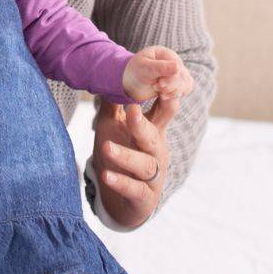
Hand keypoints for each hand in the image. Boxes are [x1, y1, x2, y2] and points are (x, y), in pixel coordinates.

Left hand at [92, 94, 181, 228]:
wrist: (124, 200)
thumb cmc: (122, 152)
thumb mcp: (114, 126)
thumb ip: (113, 104)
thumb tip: (107, 73)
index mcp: (153, 131)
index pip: (165, 112)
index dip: (166, 99)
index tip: (161, 84)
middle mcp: (156, 152)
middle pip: (152, 136)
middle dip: (142, 123)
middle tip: (132, 109)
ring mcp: (152, 175)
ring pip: (143, 164)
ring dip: (126, 155)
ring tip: (107, 147)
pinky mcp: (143, 196)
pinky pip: (133, 189)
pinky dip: (121, 182)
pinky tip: (107, 176)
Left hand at [120, 45, 193, 107]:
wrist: (130, 81)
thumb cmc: (135, 71)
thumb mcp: (144, 68)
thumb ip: (160, 67)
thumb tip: (178, 67)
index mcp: (166, 54)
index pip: (177, 67)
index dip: (170, 79)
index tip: (158, 85)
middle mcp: (174, 62)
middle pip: (182, 76)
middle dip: (170, 86)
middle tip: (156, 87)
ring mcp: (177, 72)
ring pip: (185, 84)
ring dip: (173, 92)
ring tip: (159, 92)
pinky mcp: (177, 82)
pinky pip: (185, 88)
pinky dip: (177, 94)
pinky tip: (164, 95)